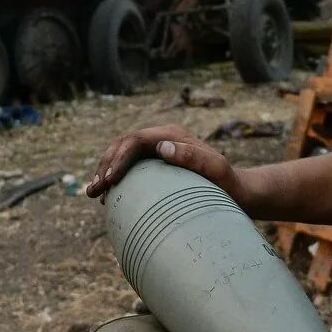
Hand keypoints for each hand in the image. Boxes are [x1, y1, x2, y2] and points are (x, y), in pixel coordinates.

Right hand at [84, 125, 246, 204]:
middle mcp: (163, 139)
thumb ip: (194, 157)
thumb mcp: (218, 171)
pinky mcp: (156, 166)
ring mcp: (158, 152)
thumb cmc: (229, 185)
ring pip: (122, 156)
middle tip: (94, 189)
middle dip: (105, 166)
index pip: (136, 141)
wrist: (238, 192)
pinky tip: (106, 196)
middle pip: (123, 146)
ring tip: (93, 193)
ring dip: (105, 172)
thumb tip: (162, 148)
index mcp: (173, 135)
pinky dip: (114, 179)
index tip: (109, 181)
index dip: (118, 159)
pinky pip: (129, 168)